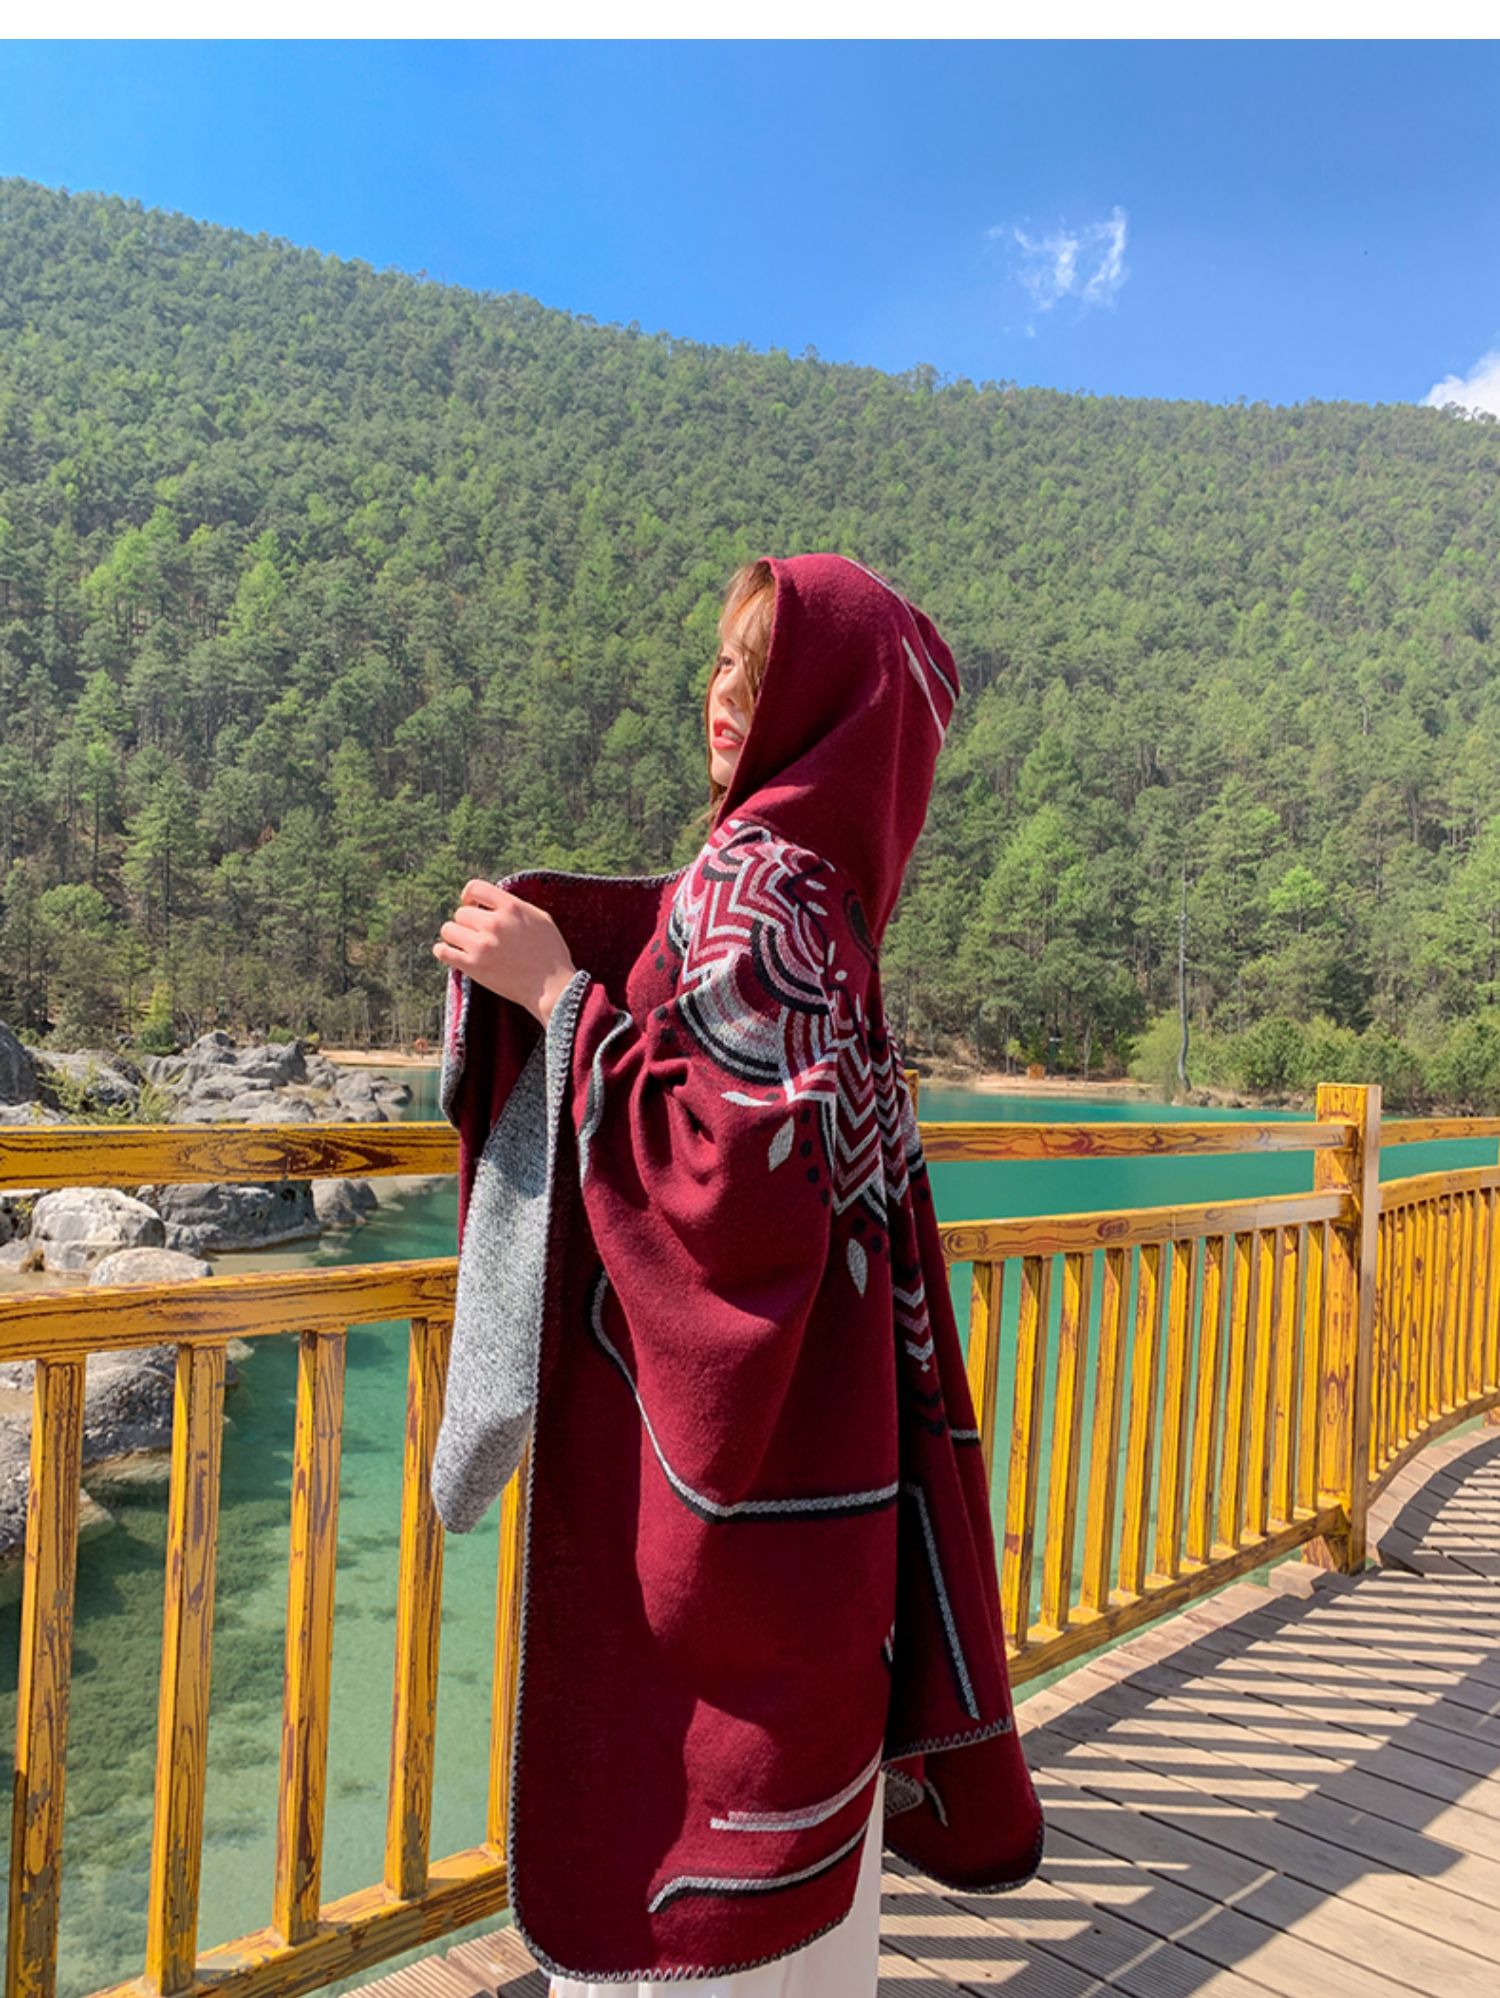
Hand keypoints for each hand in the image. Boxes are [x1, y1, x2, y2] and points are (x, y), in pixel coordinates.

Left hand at [432, 881, 577, 1026]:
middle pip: (461, 912)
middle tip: (477, 934)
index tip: (472, 905)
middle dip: (468, 922)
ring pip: (448, 929)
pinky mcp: (473, 966)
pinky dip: (442, 951)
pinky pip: (442, 952)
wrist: (551, 987)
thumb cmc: (551, 953)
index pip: (476, 888)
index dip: (469, 896)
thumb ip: (515, 906)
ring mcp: (481, 945)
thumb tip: (494, 902)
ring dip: (455, 935)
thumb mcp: (540, 918)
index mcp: (511, 907)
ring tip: (465, 943)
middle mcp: (494, 923)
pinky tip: (448, 952)